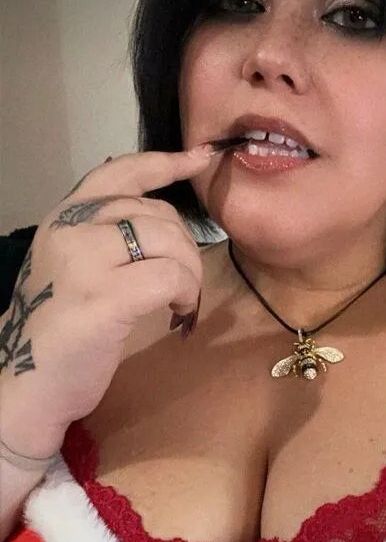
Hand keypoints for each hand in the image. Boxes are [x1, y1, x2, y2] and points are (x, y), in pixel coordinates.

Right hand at [0, 146, 218, 456]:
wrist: (28, 383)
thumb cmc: (58, 332)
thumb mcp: (74, 268)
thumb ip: (106, 238)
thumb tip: (164, 224)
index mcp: (63, 216)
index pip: (119, 171)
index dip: (166, 162)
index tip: (200, 159)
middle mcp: (70, 228)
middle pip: (157, 212)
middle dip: (186, 247)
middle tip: (185, 285)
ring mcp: (84, 261)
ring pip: (169, 240)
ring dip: (190, 272)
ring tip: (182, 302)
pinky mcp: (105, 297)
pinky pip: (171, 277)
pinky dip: (186, 294)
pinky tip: (178, 314)